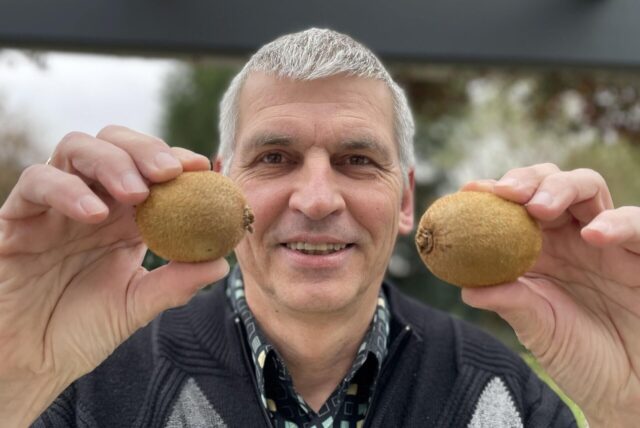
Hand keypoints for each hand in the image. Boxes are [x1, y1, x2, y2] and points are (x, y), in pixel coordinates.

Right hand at [0, 125, 229, 426]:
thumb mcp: (138, 305)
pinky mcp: (17, 219)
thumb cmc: (83, 331)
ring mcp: (53, 206)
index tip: (203, 167)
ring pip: (76, 149)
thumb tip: (222, 262)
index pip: (149, 169)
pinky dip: (67, 189)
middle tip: (170, 172)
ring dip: (112, 162)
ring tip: (137, 193)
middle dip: (146, 149)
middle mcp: (90, 201)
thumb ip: (177, 282)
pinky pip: (36, 183)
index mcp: (123, 217)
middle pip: (115, 144)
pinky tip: (94, 214)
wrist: (32, 363)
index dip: (176, 160)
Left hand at [461, 163, 639, 426]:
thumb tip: (466, 288)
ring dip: (562, 188)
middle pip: (550, 183)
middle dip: (527, 180)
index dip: (494, 193)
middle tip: (507, 193)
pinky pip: (639, 225)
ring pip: (589, 188)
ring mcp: (609, 241)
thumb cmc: (580, 355)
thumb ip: (508, 303)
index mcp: (540, 248)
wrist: (625, 387)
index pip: (516, 205)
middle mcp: (571, 236)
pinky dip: (618, 223)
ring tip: (539, 208)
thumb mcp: (537, 329)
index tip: (470, 190)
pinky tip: (593, 235)